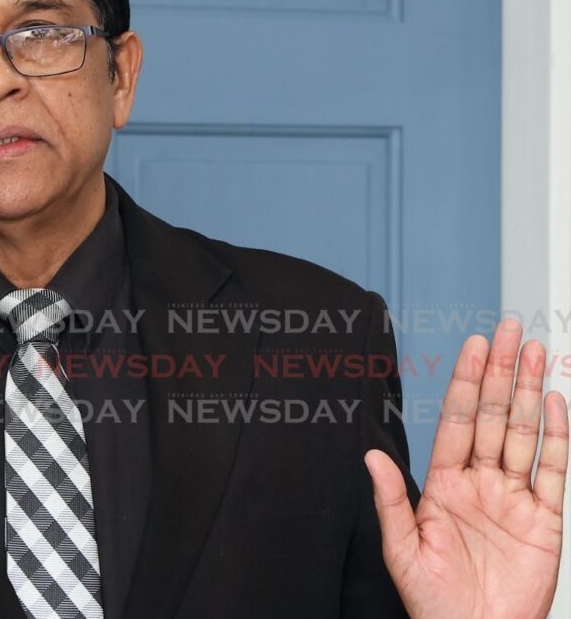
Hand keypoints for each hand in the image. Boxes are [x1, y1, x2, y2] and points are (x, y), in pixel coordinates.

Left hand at [365, 319, 568, 618]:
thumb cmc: (435, 600)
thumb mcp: (402, 549)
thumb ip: (390, 500)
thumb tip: (370, 455)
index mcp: (443, 484)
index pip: (455, 420)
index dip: (464, 382)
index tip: (471, 346)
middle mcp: (480, 482)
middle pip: (491, 415)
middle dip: (500, 372)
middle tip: (508, 331)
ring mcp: (513, 497)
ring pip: (522, 433)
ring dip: (529, 392)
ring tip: (534, 352)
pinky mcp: (544, 519)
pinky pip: (552, 470)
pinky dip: (557, 436)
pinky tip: (556, 404)